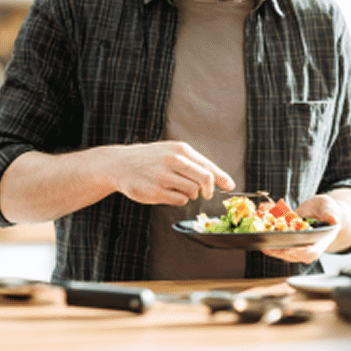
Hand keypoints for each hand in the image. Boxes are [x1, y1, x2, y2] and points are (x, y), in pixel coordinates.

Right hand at [102, 141, 234, 205]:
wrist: (121, 164)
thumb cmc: (152, 158)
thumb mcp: (173, 151)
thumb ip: (196, 163)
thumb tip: (224, 181)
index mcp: (179, 150)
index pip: (208, 166)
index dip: (221, 178)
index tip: (230, 186)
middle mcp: (172, 162)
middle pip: (205, 180)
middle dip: (208, 189)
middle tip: (205, 193)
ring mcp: (163, 177)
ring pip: (192, 192)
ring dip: (190, 193)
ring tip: (177, 187)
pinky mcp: (155, 192)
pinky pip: (179, 200)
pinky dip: (178, 199)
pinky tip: (168, 192)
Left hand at [260, 194, 343, 263]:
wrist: (322, 213)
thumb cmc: (327, 211)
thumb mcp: (329, 208)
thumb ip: (331, 213)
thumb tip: (334, 219)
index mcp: (320, 242)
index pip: (311, 252)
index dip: (300, 252)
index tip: (290, 248)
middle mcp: (308, 248)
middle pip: (293, 255)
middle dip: (279, 251)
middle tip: (267, 245)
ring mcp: (297, 247)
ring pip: (282, 252)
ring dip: (271, 248)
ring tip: (261, 240)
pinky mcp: (287, 243)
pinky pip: (277, 245)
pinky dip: (268, 240)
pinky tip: (260, 233)